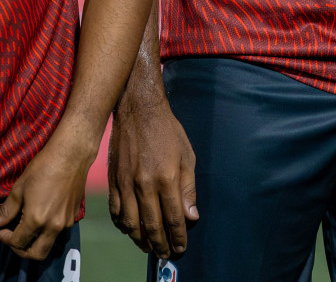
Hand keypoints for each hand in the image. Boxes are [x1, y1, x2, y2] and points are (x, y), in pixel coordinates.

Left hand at [0, 125, 95, 259]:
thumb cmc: (44, 168)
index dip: (5, 238)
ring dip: (35, 241)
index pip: (17, 242)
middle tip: (13, 237)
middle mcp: (53, 225)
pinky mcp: (74, 215)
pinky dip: (47, 230)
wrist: (72, 155)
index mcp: (37, 220)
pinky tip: (42, 215)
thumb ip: (7, 211)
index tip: (1, 229)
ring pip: (49, 244)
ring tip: (27, 226)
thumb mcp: (19, 189)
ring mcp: (66, 221)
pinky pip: (58, 231)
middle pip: (36, 254)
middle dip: (21, 250)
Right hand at [108, 95, 197, 258]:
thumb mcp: (187, 156)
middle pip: (152, 225)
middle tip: (165, 254)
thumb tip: (191, 216)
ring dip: (140, 239)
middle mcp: (144, 185)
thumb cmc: (168, 132)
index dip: (178, 236)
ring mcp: (126, 185)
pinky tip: (130, 230)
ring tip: (149, 247)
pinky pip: (116, 212)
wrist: (138, 112)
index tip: (181, 248)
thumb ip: (188, 188)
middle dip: (160, 244)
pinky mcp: (113, 182)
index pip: (174, 217)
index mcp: (167, 178)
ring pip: (131, 223)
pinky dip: (123, 225)